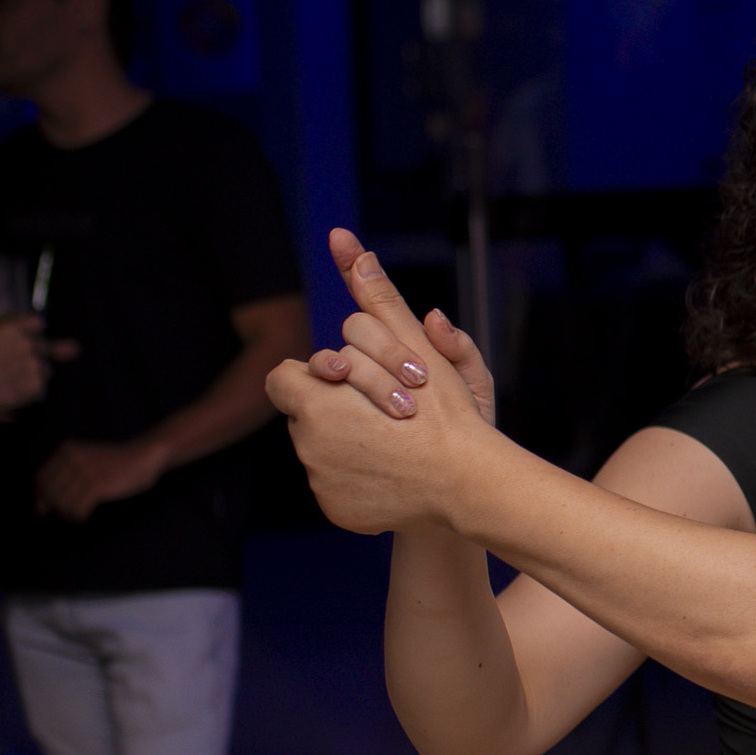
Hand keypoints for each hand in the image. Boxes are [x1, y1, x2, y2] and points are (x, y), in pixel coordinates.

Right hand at [0, 315, 66, 417]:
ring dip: (36, 372)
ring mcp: (34, 364)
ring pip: (46, 367)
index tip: (32, 336)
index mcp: (12, 330)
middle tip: (19, 364)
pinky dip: (32, 388)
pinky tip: (15, 389)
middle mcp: (27, 344)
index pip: (37, 322)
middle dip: (36, 354)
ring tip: (15, 379)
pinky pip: (41, 385)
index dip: (35, 330)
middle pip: (43, 346)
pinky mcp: (37, 384)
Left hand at [35, 437, 170, 520]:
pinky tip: (85, 518)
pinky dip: (79, 518)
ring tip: (77, 517)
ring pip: (62, 504)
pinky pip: (77, 509)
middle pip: (50, 493)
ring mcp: (84, 472)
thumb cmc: (115, 463)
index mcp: (66, 451)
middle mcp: (72, 459)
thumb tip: (40, 506)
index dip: (42, 497)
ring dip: (68, 515)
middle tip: (67, 515)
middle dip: (56, 508)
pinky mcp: (97, 486)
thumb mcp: (85, 459)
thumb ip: (64, 474)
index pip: (41, 479)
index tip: (48, 508)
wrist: (143, 457)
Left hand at [265, 227, 491, 534]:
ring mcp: (321, 483)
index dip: (323, 375)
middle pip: (307, 411)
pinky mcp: (336, 511)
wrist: (469, 490)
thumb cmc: (446, 413)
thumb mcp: (415, 346)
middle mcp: (307, 445)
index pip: (287, 376)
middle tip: (386, 408)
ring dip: (350, 440)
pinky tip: (394, 472)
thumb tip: (346, 243)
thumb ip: (376, 298)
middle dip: (339, 405)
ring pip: (321, 448)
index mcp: (315, 401)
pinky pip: (335, 484)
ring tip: (395, 441)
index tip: (353, 379)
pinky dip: (358, 477)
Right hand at [308, 228, 498, 425]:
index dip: (354, 266)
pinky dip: (329, 383)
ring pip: (336, 360)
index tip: (340, 236)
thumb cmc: (468, 431)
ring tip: (399, 402)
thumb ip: (461, 352)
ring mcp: (348, 389)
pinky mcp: (333, 418)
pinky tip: (351, 394)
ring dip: (365, 372)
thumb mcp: (474, 389)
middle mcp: (369, 361)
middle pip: (358, 329)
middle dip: (386, 348)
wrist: (455, 482)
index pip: (373, 300)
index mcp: (402, 346)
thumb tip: (434, 315)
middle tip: (418, 379)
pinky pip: (317, 393)